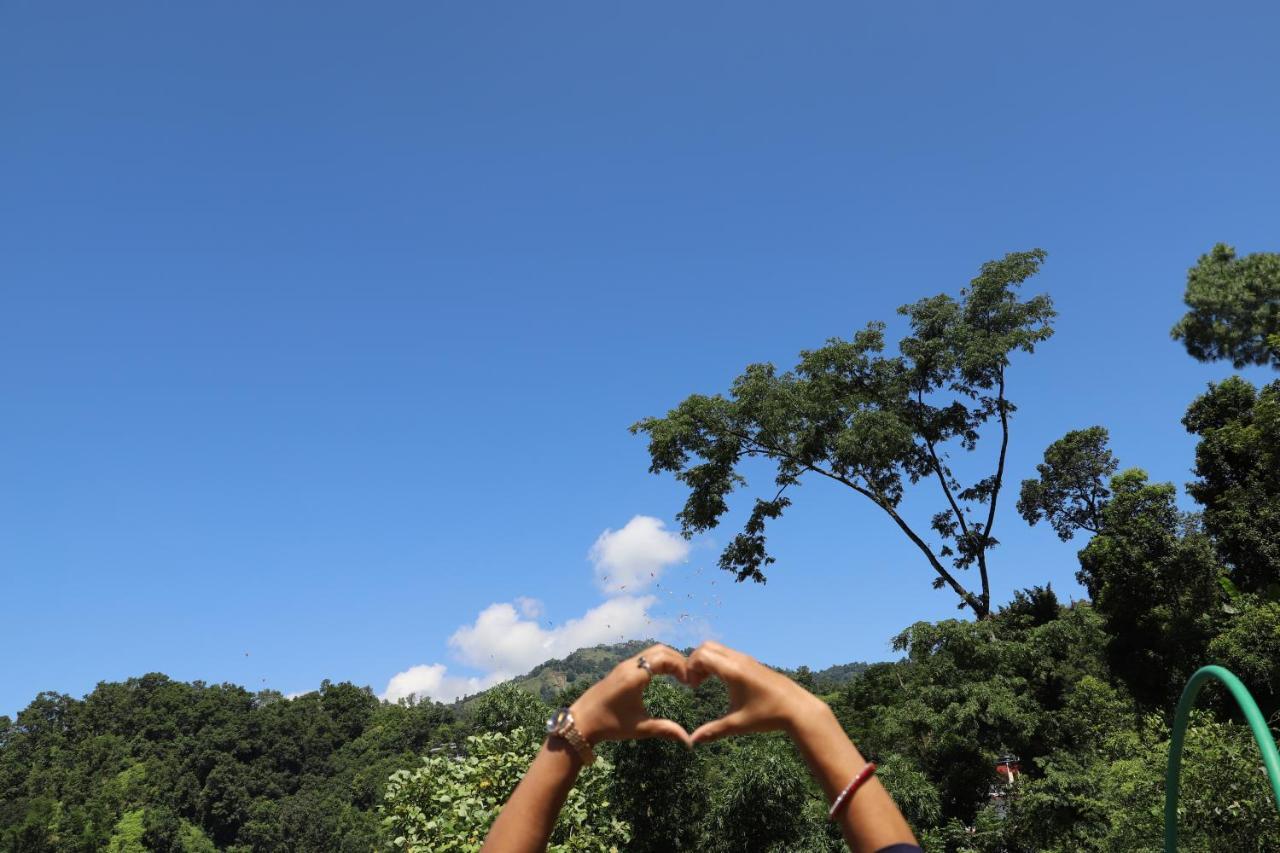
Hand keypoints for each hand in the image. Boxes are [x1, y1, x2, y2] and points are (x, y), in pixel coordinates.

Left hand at [569, 644, 692, 746]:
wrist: (581, 722)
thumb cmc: (609, 725)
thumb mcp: (640, 728)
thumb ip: (666, 730)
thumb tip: (689, 741)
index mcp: (635, 677)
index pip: (664, 659)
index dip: (681, 667)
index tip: (690, 683)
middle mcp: (629, 666)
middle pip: (660, 650)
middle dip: (678, 660)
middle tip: (689, 677)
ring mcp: (624, 665)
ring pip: (651, 652)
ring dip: (668, 659)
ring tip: (680, 676)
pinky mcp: (620, 669)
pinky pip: (644, 657)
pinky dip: (658, 661)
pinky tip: (665, 676)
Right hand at [686, 640, 826, 743]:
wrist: (798, 708)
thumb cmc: (768, 716)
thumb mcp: (738, 724)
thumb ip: (713, 731)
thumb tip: (692, 741)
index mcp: (734, 671)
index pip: (702, 656)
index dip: (690, 668)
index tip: (692, 687)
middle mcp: (739, 660)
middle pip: (706, 647)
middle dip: (694, 662)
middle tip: (694, 683)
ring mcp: (746, 659)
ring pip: (717, 649)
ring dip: (706, 662)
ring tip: (703, 683)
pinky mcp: (751, 663)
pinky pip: (727, 654)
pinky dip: (717, 662)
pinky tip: (720, 683)